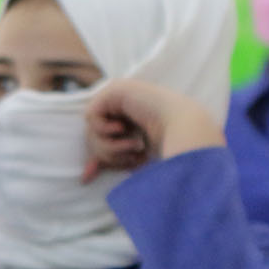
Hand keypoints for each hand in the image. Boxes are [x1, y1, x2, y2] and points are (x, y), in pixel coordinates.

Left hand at [82, 81, 224, 180]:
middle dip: (108, 154)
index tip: (88, 177)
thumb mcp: (134, 156)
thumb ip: (110, 160)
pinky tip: (122, 129)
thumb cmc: (168, 145)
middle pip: (94, 138)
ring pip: (92, 129)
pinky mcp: (114, 90)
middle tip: (130, 156)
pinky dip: (104, 129)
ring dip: (109, 145)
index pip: (101, 142)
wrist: (184, 129)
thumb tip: (84, 177)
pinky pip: (91, 115)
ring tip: (132, 145)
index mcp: (129, 122)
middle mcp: (122, 108)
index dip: (97, 160)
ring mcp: (118, 96)